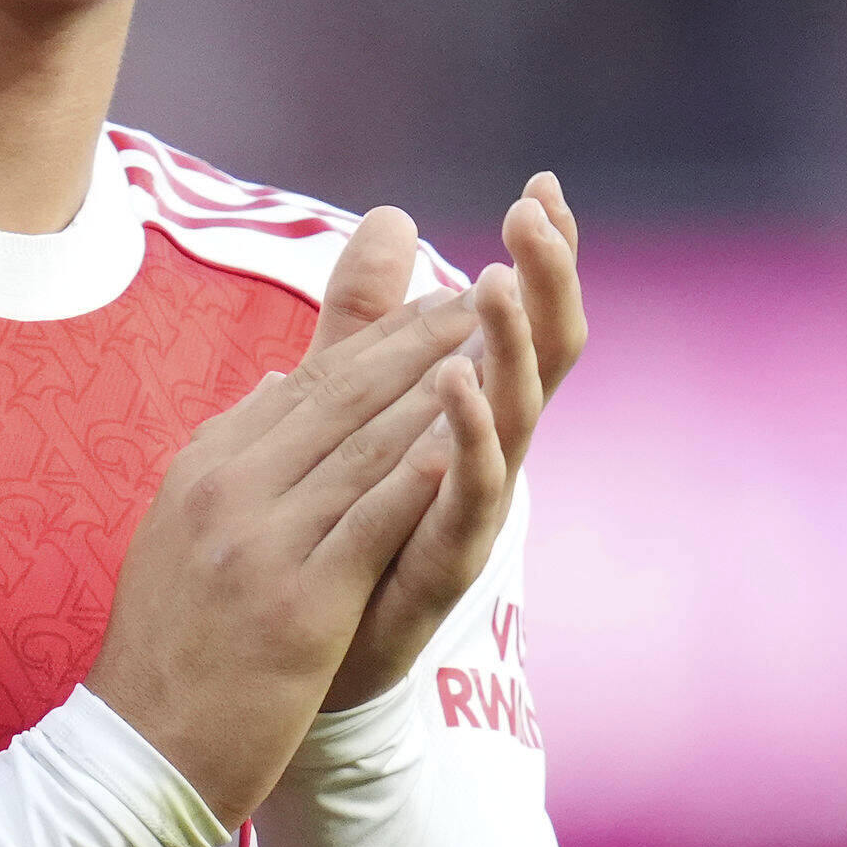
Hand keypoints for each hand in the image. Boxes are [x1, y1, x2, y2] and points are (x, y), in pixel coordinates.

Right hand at [87, 240, 483, 826]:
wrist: (137, 754)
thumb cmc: (169, 649)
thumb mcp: (182, 529)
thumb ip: (235, 452)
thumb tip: (276, 380)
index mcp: (206, 467)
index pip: (306, 384)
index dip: (381, 338)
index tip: (438, 299)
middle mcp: (229, 488)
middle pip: (340, 396)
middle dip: (419, 340)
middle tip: (483, 292)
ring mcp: (261, 543)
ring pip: (365, 446)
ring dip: (435, 388)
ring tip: (493, 341)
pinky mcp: (298, 603)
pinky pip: (372, 522)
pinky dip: (420, 475)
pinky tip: (465, 434)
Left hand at [310, 175, 584, 713]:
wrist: (300, 659)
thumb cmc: (337, 527)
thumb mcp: (348, 400)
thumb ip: (366, 317)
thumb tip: (389, 220)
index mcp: (471, 413)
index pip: (519, 320)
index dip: (540, 259)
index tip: (544, 186)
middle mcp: (487, 454)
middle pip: (540, 356)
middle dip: (545, 282)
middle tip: (536, 211)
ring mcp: (472, 508)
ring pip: (514, 416)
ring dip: (509, 346)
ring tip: (498, 278)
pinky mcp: (445, 561)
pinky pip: (468, 494)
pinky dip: (469, 437)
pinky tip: (456, 385)